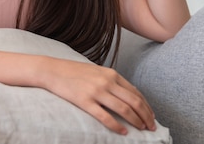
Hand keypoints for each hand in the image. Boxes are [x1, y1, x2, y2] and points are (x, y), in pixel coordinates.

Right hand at [40, 58, 155, 134]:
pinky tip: (123, 132)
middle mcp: (106, 82)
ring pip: (124, 109)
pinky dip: (117, 126)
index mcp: (111, 74)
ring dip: (136, 121)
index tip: (151, 116)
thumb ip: (111, 80)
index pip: (135, 92)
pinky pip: (105, 116)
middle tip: (151, 127)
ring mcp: (96, 91)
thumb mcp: (96, 71)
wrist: (52, 70)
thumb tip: (127, 95)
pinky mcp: (85, 101)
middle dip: (146, 116)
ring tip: (141, 129)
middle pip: (134, 101)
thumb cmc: (74, 71)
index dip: (146, 106)